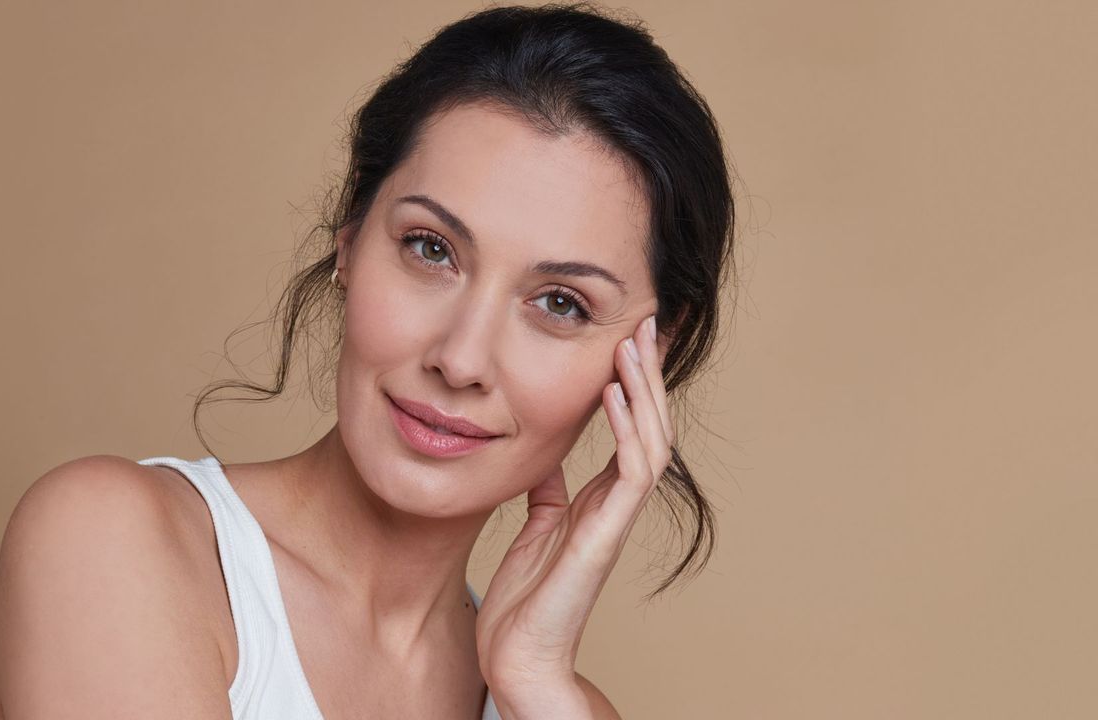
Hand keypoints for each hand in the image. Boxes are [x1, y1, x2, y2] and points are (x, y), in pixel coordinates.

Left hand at [475, 313, 674, 698]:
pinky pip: (630, 472)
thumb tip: (547, 454)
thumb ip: (548, 490)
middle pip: (648, 424)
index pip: (628, 429)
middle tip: (644, 322)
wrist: (517, 655)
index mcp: (599, 500)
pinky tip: (613, 392)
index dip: (632, 383)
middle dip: (647, 373)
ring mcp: (614, 519)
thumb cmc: (524, 600)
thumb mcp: (534, 526)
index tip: (626, 337)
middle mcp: (615, 504)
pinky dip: (627, 429)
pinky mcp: (605, 536)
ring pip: (649, 440)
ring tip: (633, 343)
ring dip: (643, 390)